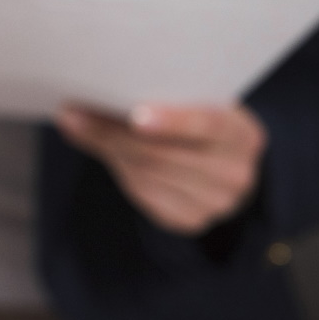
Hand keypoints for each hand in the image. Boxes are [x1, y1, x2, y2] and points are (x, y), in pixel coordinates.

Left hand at [56, 102, 266, 234]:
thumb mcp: (195, 103)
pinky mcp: (190, 220)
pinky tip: (106, 150)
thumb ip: (153, 99)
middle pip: (164, 154)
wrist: (223, 163)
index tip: (136, 116)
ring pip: (147, 173)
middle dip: (113, 132)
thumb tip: (81, 104)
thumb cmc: (201, 121)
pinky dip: (119, 168)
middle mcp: (235, 174)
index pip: (208, 125)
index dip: (172, 121)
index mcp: (243, 135)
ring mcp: (215, 203)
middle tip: (75, 113)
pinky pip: (143, 193)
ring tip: (78, 124)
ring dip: (107, 148)